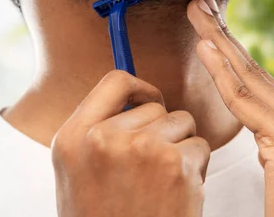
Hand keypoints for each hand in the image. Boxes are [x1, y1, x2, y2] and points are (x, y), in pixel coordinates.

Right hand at [52, 70, 210, 216]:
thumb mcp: (78, 171)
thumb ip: (98, 129)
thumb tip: (138, 93)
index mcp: (73, 137)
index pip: (115, 80)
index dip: (139, 87)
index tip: (148, 100)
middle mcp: (104, 138)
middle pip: (155, 105)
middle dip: (162, 129)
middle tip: (150, 168)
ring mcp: (141, 149)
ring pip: (182, 122)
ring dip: (180, 147)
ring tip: (161, 182)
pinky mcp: (175, 166)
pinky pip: (200, 145)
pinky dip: (195, 167)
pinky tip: (176, 194)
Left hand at [187, 0, 273, 216]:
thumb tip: (258, 129)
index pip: (267, 83)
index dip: (236, 53)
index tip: (213, 29)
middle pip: (259, 71)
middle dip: (226, 35)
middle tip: (202, 4)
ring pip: (253, 79)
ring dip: (220, 43)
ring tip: (198, 15)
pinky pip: (249, 103)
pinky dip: (224, 75)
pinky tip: (206, 49)